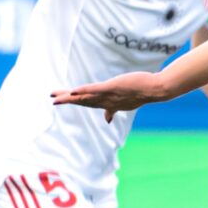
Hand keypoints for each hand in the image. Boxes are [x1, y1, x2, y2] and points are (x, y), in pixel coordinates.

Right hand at [51, 70, 173, 121]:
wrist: (155, 90)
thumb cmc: (140, 92)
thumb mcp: (124, 102)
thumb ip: (113, 109)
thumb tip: (107, 120)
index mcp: (107, 104)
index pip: (86, 103)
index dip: (73, 103)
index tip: (58, 102)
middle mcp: (106, 102)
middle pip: (83, 101)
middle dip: (66, 100)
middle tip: (52, 99)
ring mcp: (109, 95)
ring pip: (86, 97)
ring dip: (71, 97)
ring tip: (57, 97)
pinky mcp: (113, 87)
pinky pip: (97, 90)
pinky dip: (85, 91)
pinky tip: (73, 91)